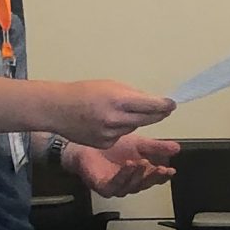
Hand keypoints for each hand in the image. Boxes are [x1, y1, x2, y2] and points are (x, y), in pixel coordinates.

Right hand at [54, 81, 174, 147]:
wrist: (57, 109)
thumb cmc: (83, 92)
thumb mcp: (110, 85)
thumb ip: (133, 94)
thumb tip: (154, 101)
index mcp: (118, 100)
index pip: (151, 104)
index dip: (164, 105)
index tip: (172, 104)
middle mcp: (115, 118)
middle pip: (148, 119)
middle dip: (158, 114)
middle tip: (165, 110)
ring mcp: (110, 133)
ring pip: (134, 128)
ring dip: (134, 121)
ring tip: (119, 111)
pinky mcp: (105, 143)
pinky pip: (121, 136)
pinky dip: (120, 129)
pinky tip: (106, 122)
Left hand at [70, 133, 178, 196]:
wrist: (86, 146)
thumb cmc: (111, 148)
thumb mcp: (139, 144)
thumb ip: (157, 147)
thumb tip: (177, 148)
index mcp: (140, 175)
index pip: (155, 178)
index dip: (164, 175)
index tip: (171, 170)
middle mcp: (130, 183)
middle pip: (145, 184)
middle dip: (154, 177)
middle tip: (161, 169)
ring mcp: (116, 187)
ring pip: (131, 186)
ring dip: (139, 175)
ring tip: (143, 163)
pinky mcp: (103, 187)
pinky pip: (115, 185)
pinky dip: (123, 175)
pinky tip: (129, 165)